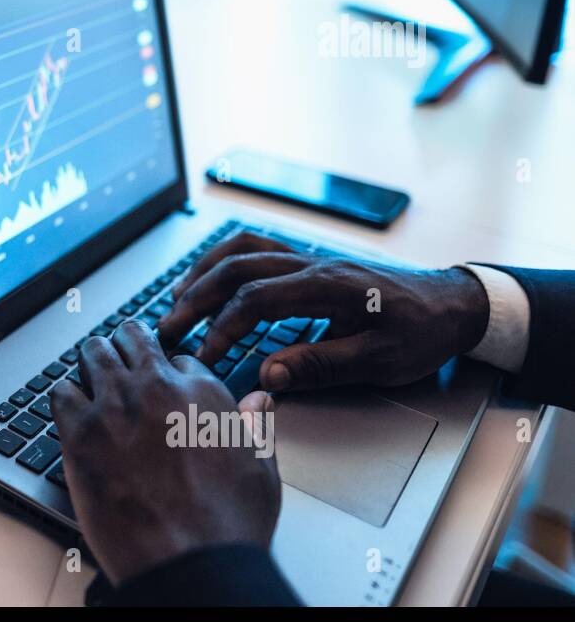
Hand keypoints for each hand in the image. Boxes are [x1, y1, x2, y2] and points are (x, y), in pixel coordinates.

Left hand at [51, 321, 280, 586]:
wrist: (188, 561)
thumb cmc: (227, 524)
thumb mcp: (260, 468)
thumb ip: (254, 426)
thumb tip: (257, 401)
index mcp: (201, 391)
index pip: (177, 357)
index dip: (169, 372)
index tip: (162, 387)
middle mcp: (155, 388)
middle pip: (132, 338)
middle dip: (127, 348)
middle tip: (122, 365)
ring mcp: (114, 407)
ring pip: (92, 352)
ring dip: (93, 362)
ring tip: (93, 377)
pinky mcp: (79, 433)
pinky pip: (60, 392)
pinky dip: (65, 397)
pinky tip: (72, 411)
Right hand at [157, 231, 489, 393]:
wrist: (453, 303)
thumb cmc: (422, 332)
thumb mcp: (380, 360)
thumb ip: (322, 365)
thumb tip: (269, 373)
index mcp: (329, 286)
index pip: (255, 300)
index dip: (221, 330)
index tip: (202, 359)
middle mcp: (312, 263)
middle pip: (235, 269)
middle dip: (195, 300)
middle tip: (168, 330)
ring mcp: (308, 257)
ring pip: (240, 250)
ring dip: (202, 274)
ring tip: (176, 300)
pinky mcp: (307, 261)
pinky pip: (254, 248)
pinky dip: (222, 261)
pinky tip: (208, 279)